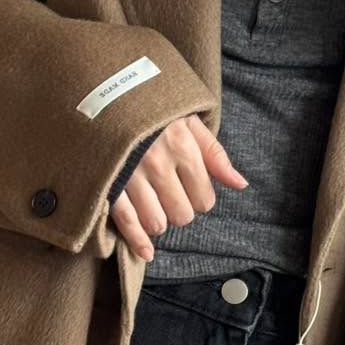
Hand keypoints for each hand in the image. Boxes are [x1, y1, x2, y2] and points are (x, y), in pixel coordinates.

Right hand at [109, 114, 247, 261]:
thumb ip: (215, 154)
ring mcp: (131, 175)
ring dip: (158, 221)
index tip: (190, 189)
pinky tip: (147, 252)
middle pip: (182, 215)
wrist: (104, 93)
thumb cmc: (152, 109)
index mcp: (182, 146)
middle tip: (171, 196)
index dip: (200, 198)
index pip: (204, 198)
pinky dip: (138, 242)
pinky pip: (126, 222)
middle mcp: (158, 163)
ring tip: (153, 205)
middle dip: (180, 210)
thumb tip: (241, 184)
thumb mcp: (188, 121)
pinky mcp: (108, 184)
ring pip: (157, 223)